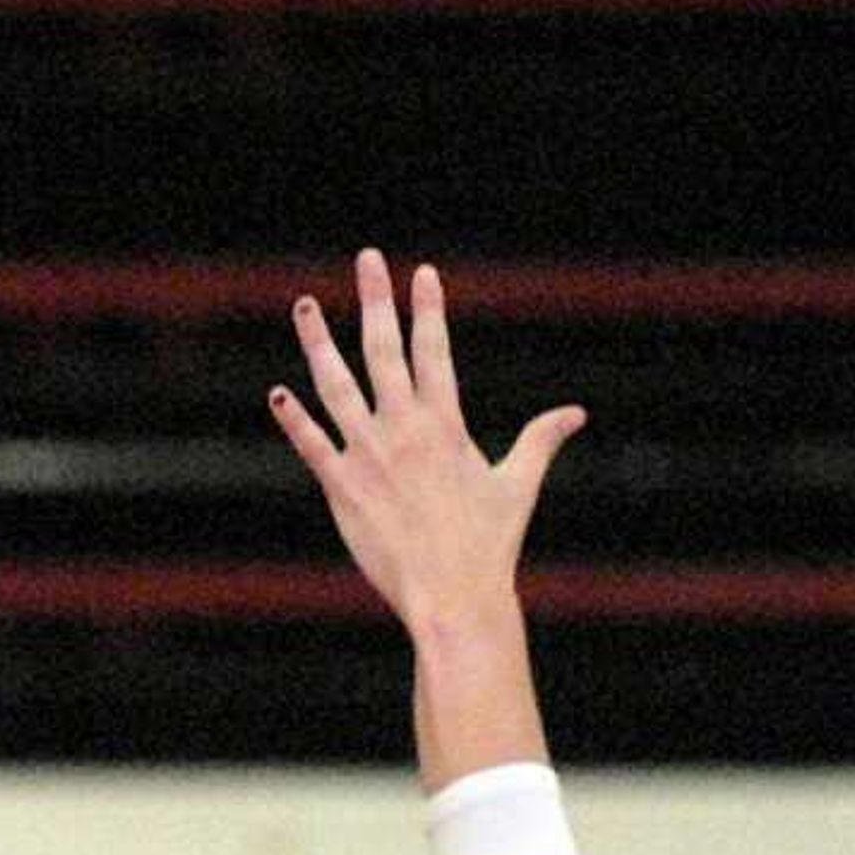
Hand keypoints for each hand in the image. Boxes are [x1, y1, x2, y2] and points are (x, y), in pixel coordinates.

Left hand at [268, 250, 583, 633]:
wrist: (454, 595)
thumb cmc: (489, 544)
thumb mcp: (518, 485)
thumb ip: (540, 441)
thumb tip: (576, 413)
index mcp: (446, 424)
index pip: (433, 350)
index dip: (427, 309)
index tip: (421, 273)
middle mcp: (403, 430)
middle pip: (383, 350)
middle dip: (375, 300)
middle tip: (366, 258)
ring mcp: (368, 456)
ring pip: (336, 385)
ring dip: (318, 343)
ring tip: (305, 305)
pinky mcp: (341, 487)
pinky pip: (310, 444)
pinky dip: (293, 418)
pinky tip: (278, 393)